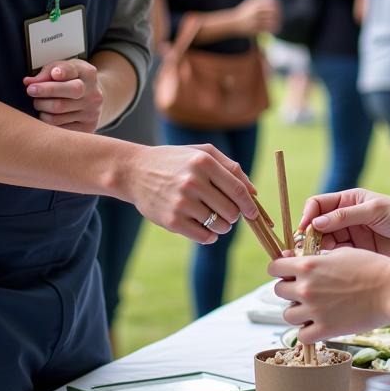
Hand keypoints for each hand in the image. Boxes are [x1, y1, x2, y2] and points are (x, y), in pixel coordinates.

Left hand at [23, 58, 102, 132]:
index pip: (70, 72)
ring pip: (56, 117)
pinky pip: (59, 129)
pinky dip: (48, 124)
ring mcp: (91, 113)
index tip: (45, 76)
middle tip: (31, 90)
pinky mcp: (88, 127)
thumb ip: (48, 72)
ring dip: (42, 110)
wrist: (93, 97)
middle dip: (42, 94)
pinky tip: (48, 115)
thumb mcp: (64, 68)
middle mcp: (93, 94)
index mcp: (88, 74)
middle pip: (63, 96)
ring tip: (40, 104)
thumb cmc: (73, 80)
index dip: (58, 74)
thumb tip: (28, 82)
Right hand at [126, 143, 260, 242]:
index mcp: (204, 162)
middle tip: (228, 213)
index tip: (254, 213)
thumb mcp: (202, 153)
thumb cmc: (175, 161)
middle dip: (235, 216)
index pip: (238, 190)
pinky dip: (210, 236)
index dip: (250, 205)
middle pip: (231, 211)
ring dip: (222, 226)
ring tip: (214, 218)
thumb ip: (230, 167)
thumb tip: (253, 192)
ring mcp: (181, 202)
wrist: (135, 171)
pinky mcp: (171, 221)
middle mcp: (193, 181)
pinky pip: (204, 237)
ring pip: (219, 226)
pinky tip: (204, 227)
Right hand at [234, 0, 280, 35]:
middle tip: (280, 17)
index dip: (277, 6)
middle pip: (272, 11)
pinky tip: (274, 30)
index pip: (270, 2)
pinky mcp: (255, 28)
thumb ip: (260, 2)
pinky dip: (272, 29)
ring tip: (278, 24)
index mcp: (255, 3)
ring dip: (276, 22)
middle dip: (278, 15)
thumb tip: (273, 2)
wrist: (232, 22)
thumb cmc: (242, 13)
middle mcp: (255, 11)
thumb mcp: (249, 4)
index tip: (279, 8)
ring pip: (271, 20)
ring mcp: (255, 20)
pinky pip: (267, 28)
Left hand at [270, 248, 389, 342]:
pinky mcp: (326, 329)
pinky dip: (307, 331)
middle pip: (278, 291)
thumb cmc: (369, 267)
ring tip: (312, 308)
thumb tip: (297, 259)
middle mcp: (306, 288)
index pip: (274, 268)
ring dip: (297, 311)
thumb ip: (316, 258)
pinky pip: (301, 336)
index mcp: (307, 265)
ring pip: (287, 315)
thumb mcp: (339, 253)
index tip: (288, 273)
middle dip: (289, 290)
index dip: (280, 269)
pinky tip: (318, 324)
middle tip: (305, 290)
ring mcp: (314, 310)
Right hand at [296, 188, 389, 260]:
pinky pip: (338, 257)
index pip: (319, 204)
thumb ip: (345, 216)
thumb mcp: (375, 211)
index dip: (308, 215)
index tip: (304, 229)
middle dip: (310, 236)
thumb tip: (316, 223)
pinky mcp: (359, 255)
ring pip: (325, 243)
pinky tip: (331, 267)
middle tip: (306, 250)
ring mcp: (353, 237)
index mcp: (350, 200)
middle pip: (318, 225)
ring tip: (317, 260)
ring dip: (318, 250)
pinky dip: (331, 261)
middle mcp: (348, 218)